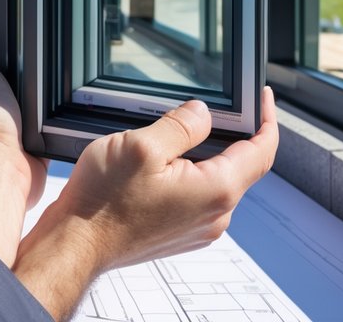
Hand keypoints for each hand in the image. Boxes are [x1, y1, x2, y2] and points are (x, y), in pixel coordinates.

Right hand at [13, 88, 278, 317]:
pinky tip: (152, 167)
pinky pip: (195, 196)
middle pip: (238, 164)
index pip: (262, 150)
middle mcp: (215, 215)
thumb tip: (202, 113)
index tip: (263, 97)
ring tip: (161, 140)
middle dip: (224, 134)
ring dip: (198, 155)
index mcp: (216, 190)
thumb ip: (181, 124)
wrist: (75, 244)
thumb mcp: (142, 145)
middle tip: (195, 111)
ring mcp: (197, 228)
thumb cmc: (102, 203)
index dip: (267, 119)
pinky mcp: (179, 233)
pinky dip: (184, 174)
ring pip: (213, 179)